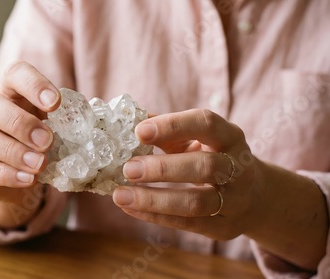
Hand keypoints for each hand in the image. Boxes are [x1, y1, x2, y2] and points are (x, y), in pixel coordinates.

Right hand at [0, 61, 59, 209]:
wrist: (12, 169)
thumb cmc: (35, 137)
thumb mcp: (50, 122)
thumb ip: (64, 119)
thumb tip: (89, 123)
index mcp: (9, 90)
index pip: (14, 74)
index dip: (34, 84)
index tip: (55, 103)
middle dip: (21, 123)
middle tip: (47, 141)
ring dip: (14, 151)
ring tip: (39, 164)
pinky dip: (7, 174)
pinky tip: (29, 179)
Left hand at [113, 109, 259, 239]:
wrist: (254, 197)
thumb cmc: (213, 158)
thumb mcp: (198, 140)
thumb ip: (167, 131)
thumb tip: (127, 122)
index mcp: (230, 137)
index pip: (206, 124)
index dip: (173, 125)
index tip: (139, 131)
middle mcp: (239, 168)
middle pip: (205, 167)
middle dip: (163, 168)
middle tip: (128, 169)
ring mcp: (234, 201)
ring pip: (196, 202)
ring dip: (154, 199)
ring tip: (120, 195)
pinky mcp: (223, 227)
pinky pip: (187, 224)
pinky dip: (155, 216)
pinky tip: (129, 208)